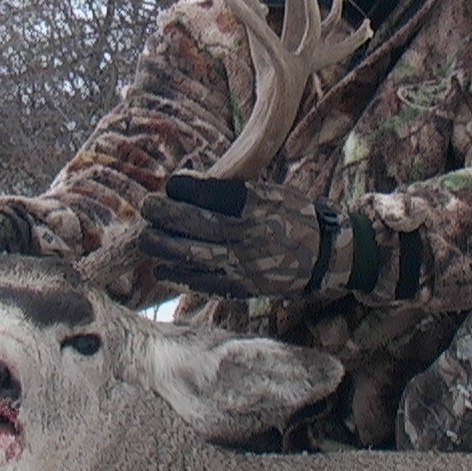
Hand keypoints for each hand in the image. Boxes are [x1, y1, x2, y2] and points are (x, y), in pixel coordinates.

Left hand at [139, 172, 377, 299]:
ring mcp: (243, 265)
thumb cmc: (294, 216)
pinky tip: (162, 269)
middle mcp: (247, 236)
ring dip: (164, 247)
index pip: (211, 194)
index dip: (184, 188)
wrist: (325, 255)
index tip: (169, 183)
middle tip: (146, 206)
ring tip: (146, 238)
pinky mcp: (242, 287)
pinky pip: (204, 283)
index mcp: (255, 208)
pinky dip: (180, 275)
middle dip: (165, 214)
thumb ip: (231, 191)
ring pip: (194, 255)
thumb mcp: (269, 193)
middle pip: (196, 224)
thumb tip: (188, 184)